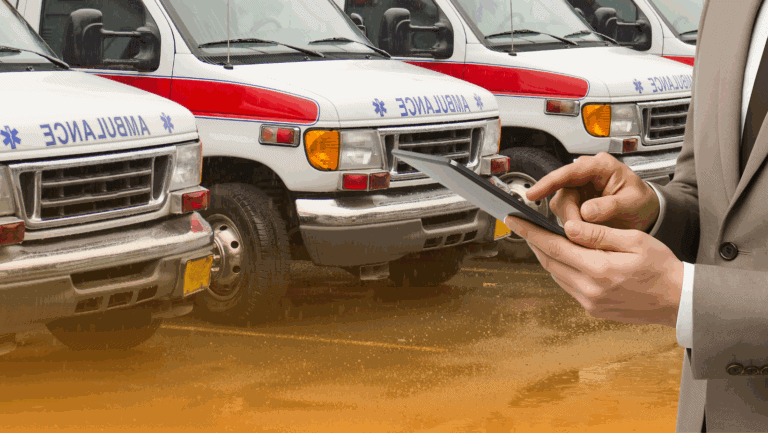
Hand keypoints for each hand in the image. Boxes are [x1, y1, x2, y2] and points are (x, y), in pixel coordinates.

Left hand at [504, 216, 683, 326]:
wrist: (679, 301)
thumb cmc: (662, 268)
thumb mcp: (633, 241)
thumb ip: (597, 234)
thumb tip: (568, 227)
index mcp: (599, 270)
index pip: (553, 247)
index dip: (530, 232)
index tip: (514, 221)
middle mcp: (590, 290)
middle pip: (549, 262)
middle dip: (534, 242)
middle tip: (524, 225)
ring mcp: (590, 303)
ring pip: (556, 275)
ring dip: (547, 256)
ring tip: (541, 237)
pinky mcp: (592, 310)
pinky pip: (568, 286)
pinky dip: (561, 270)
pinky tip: (564, 257)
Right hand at [526, 152, 660, 231]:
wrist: (645, 213)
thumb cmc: (641, 203)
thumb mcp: (632, 203)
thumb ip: (611, 206)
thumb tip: (587, 211)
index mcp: (600, 166)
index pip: (569, 172)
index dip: (548, 183)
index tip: (533, 194)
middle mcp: (585, 175)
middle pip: (562, 193)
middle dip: (568, 215)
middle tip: (578, 232)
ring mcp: (579, 189)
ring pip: (561, 206)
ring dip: (571, 222)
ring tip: (588, 233)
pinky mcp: (575, 203)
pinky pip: (566, 215)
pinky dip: (572, 226)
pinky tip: (582, 233)